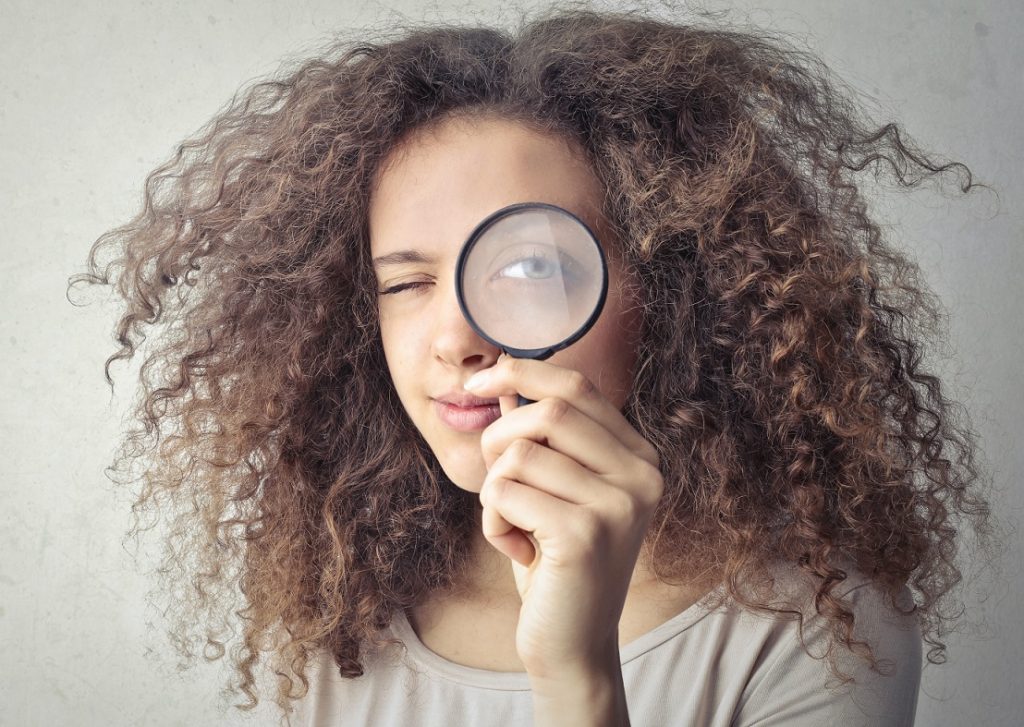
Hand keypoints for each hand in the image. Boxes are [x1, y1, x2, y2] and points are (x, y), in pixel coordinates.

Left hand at [465, 354, 663, 678]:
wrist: (573, 643)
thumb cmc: (556, 561)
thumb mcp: (552, 490)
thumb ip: (537, 436)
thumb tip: (504, 379)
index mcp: (639, 457)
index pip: (577, 387)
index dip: (520, 373)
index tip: (478, 384)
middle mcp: (640, 475)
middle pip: (546, 413)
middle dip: (498, 441)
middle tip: (496, 483)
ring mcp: (618, 505)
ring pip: (517, 454)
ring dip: (494, 491)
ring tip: (515, 528)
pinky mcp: (584, 535)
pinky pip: (504, 493)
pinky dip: (492, 522)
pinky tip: (518, 552)